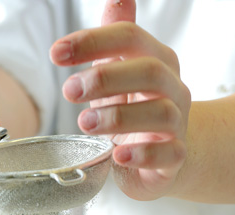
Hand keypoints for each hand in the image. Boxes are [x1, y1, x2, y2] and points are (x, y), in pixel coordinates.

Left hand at [50, 0, 190, 200]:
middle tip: (69, 91)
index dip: (92, 41)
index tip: (56, 54)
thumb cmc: (136, 111)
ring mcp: (178, 124)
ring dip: (118, 117)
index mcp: (158, 60)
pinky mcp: (175, 158)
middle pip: (150, 71)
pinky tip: (117, 155)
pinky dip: (142, 154)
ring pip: (161, 113)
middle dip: (105, 78)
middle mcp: (173, 89)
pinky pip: (169, 154)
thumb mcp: (120, 72)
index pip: (130, 37)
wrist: (165, 156)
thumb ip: (115, 38)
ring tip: (85, 123)